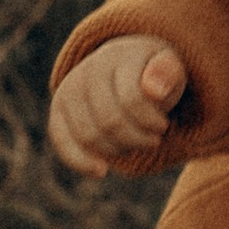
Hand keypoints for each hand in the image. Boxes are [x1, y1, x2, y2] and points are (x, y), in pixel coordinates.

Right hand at [49, 35, 186, 177]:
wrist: (124, 65)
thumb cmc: (151, 74)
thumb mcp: (170, 68)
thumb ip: (167, 74)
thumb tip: (154, 91)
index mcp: (118, 57)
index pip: (132, 100)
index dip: (152, 122)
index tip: (163, 126)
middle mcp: (88, 70)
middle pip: (110, 122)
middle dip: (137, 139)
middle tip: (152, 140)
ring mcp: (69, 90)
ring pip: (90, 136)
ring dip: (119, 150)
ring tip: (134, 142)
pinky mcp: (58, 111)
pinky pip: (62, 141)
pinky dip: (80, 161)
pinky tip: (101, 171)